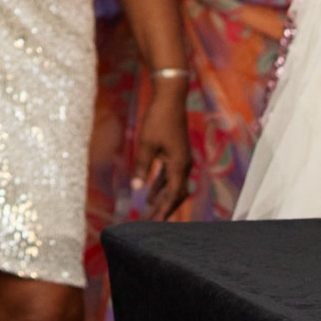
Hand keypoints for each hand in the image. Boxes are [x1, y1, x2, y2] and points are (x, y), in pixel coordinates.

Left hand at [135, 80, 191, 218]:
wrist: (170, 97)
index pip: (173, 195)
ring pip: (173, 185)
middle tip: (151, 222)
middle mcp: (184, 164)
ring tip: (149, 210)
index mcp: (179, 165)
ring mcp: (181, 158)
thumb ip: (143, 168)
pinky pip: (170, 174)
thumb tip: (136, 189)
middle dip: (164, 208)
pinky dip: (161, 184)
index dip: (164, 210)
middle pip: (176, 193)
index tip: (154, 223)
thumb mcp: (146, 144)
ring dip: (162, 197)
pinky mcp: (176, 152)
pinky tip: (150, 191)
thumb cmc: (158, 119)